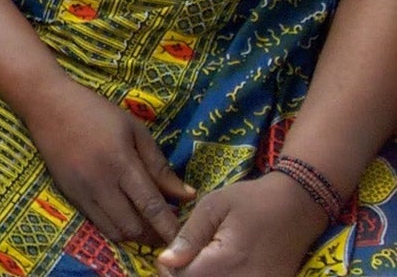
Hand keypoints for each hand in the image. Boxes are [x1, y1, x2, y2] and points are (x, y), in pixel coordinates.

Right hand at [26, 82, 194, 245]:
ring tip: (147, 225)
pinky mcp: (68, 195)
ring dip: (134, 235)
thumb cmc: (95, 111)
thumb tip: (186, 195)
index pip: (151, 206)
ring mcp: (81, 191)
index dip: (169, 226)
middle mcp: (99, 183)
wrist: (46, 104)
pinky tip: (123, 214)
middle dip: (154, 235)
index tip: (184, 237)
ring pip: (113, 231)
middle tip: (166, 228)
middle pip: (132, 227)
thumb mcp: (135, 130)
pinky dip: (114, 226)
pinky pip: (96, 222)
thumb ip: (159, 166)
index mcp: (120, 163)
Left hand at [159, 173, 330, 275]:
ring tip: (202, 263)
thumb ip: (189, 236)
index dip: (169, 269)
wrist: (301, 205)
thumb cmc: (254, 200)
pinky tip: (221, 268)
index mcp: (228, 261)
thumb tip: (166, 261)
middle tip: (185, 258)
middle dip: (185, 276)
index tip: (168, 255)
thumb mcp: (214, 206)